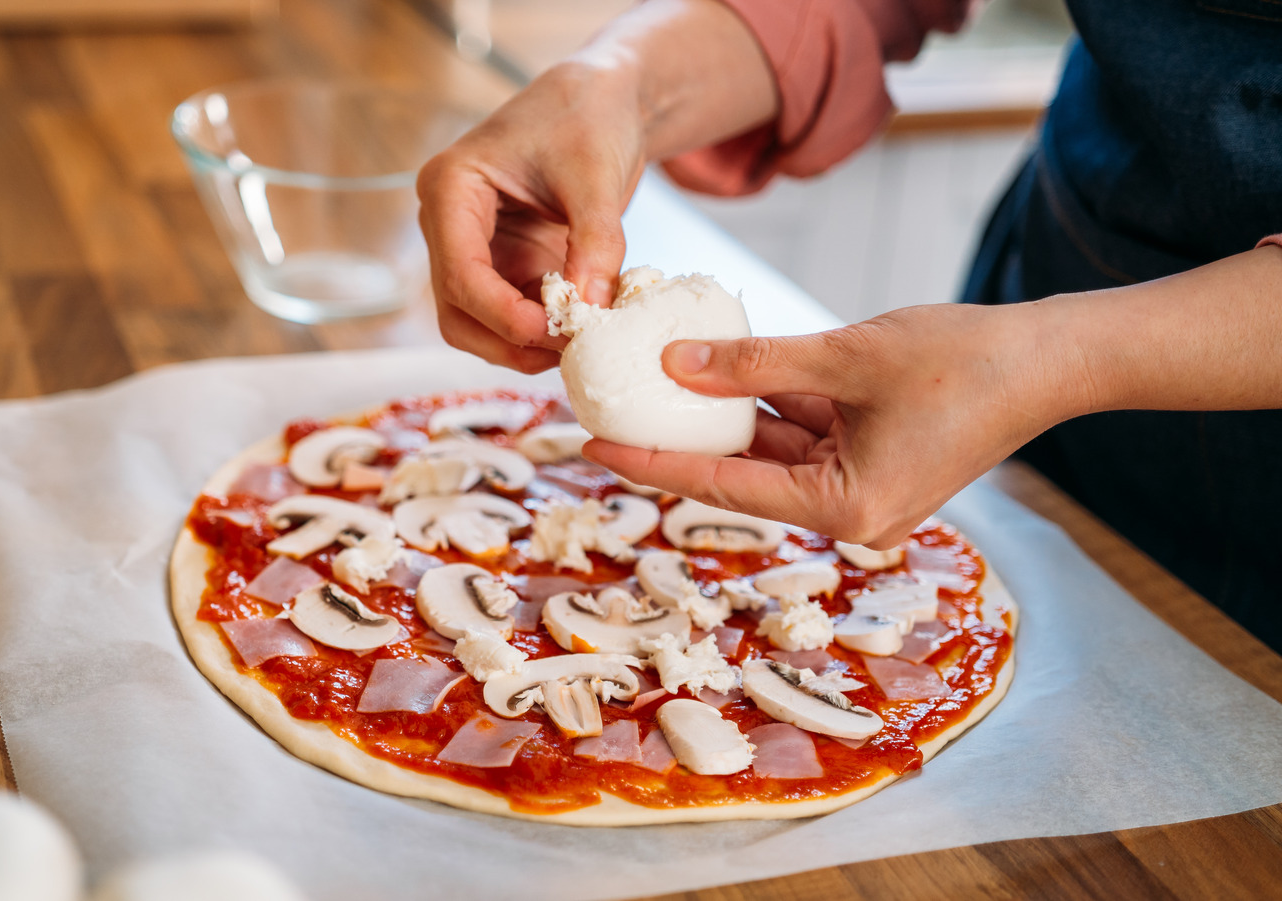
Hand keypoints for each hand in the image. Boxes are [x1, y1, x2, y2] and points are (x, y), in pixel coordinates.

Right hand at [417, 62, 644, 373]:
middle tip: (570, 347)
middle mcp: (448, 224)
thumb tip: (589, 309)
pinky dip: (542, 332)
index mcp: (450, 187)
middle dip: (509, 340)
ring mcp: (472, 249)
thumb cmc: (588, 118)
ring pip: (476, 325)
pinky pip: (510, 316)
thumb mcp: (597, 176)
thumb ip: (596, 243)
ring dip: (524, 346)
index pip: (459, 272)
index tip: (555, 332)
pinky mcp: (501, 265)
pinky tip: (582, 326)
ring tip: (580, 340)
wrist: (599, 103)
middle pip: (456, 312)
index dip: (503, 314)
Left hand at [583, 302, 1082, 546]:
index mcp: (844, 507)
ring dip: (723, 418)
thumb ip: (754, 363)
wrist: (1052, 360)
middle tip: (610, 413)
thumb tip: (672, 364)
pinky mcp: (874, 465)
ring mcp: (864, 492)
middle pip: (740, 475)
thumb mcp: (844, 355)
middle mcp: (850, 514)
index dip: (652, 461)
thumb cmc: (963, 359)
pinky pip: (804, 438)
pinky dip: (769, 407)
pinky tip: (721, 372)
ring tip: (652, 386)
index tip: (592, 446)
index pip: (722, 484)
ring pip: (771, 453)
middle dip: (679, 438)